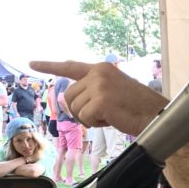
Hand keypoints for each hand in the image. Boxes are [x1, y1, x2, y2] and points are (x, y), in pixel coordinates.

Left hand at [29, 59, 166, 135]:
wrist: (156, 115)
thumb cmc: (138, 107)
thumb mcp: (114, 89)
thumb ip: (94, 88)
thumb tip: (71, 97)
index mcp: (102, 69)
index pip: (71, 66)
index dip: (50, 66)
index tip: (32, 63)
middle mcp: (99, 73)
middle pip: (69, 96)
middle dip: (81, 110)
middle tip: (102, 114)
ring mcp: (99, 86)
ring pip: (75, 108)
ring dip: (89, 118)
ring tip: (110, 115)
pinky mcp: (101, 101)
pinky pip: (85, 118)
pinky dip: (95, 124)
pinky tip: (111, 120)